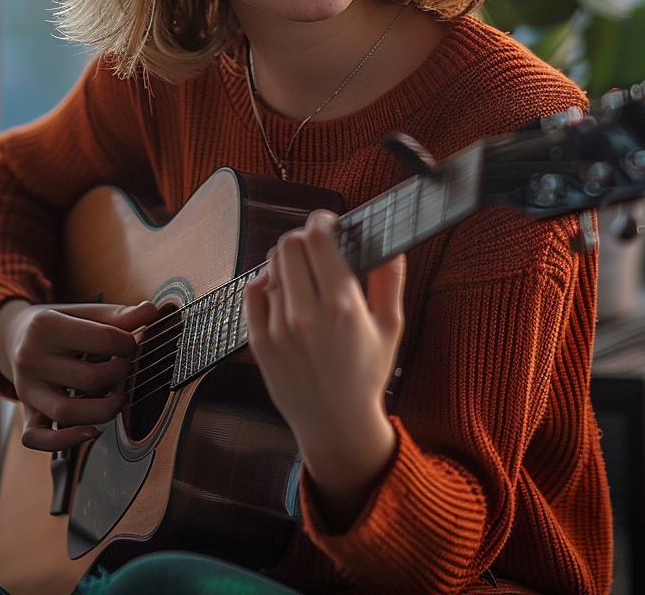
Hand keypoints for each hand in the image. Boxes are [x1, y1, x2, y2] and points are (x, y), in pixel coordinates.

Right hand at [0, 299, 158, 450]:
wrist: (14, 336)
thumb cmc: (59, 324)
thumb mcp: (83, 312)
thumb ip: (117, 315)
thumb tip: (151, 311)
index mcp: (45, 326)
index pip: (103, 338)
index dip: (128, 344)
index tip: (131, 345)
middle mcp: (31, 359)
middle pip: (89, 379)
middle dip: (120, 375)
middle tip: (126, 369)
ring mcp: (26, 390)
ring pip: (66, 413)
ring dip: (103, 410)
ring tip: (118, 398)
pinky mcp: (25, 414)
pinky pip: (37, 439)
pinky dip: (66, 441)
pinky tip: (92, 431)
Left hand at [244, 210, 405, 530]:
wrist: (336, 424)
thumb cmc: (367, 374)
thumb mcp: (391, 326)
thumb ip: (390, 279)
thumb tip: (391, 243)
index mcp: (342, 307)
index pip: (319, 238)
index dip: (322, 220)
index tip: (330, 222)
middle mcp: (306, 315)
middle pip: (289, 244)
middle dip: (304, 237)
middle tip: (317, 247)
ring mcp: (278, 329)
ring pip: (272, 266)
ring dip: (288, 261)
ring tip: (304, 275)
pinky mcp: (259, 342)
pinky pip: (253, 292)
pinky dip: (266, 283)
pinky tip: (282, 290)